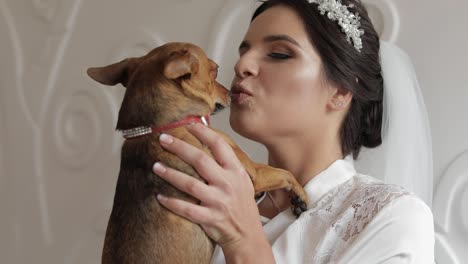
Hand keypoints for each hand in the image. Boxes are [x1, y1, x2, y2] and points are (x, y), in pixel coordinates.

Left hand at [153, 123, 264, 249]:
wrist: (248, 235)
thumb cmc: (242, 206)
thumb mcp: (242, 181)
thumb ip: (228, 164)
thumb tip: (210, 144)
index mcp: (235, 172)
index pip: (219, 145)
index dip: (203, 132)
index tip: (188, 124)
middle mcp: (227, 184)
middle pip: (200, 160)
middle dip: (179, 147)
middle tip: (163, 138)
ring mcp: (218, 202)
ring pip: (189, 184)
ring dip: (170, 173)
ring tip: (156, 166)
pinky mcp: (209, 218)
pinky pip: (186, 209)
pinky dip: (172, 202)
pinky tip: (159, 196)